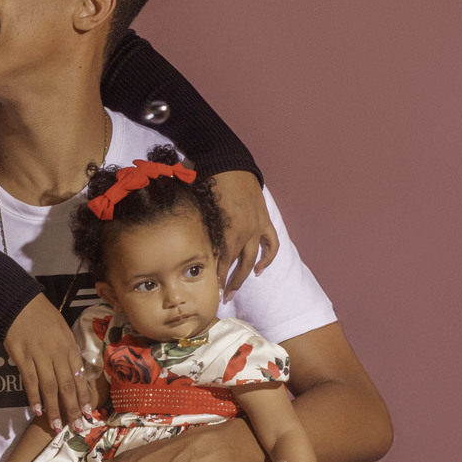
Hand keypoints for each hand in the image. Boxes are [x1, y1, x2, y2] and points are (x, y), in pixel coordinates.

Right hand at [4, 294, 93, 431]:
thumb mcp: (62, 330)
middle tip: (77, 428)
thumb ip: (68, 352)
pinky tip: (37, 410)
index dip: (84, 396)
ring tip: (57, 426)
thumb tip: (74, 373)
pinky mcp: (22, 358)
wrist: (19, 303)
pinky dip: (34, 397)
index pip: (80, 376)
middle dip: (73, 409)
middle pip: (67, 386)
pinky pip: (30, 381)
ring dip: (54, 409)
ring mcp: (39, 357)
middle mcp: (57, 354)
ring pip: (50, 388)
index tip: (88, 413)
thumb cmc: (42, 315)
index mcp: (69, 347)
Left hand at [212, 170, 278, 296]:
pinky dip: (267, 257)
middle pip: (237, 264)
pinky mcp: (264, 220)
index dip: (216, 277)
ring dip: (245, 275)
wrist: (231, 165)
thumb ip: (201, 230)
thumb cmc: (211, 184)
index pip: (221, 261)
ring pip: (253, 259)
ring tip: (236, 288)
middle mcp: (244, 232)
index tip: (211, 290)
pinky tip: (260, 268)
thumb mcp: (203, 208)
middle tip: (223, 297)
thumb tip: (191, 248)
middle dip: (230, 283)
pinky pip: (270, 244)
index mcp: (227, 230)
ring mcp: (256, 227)